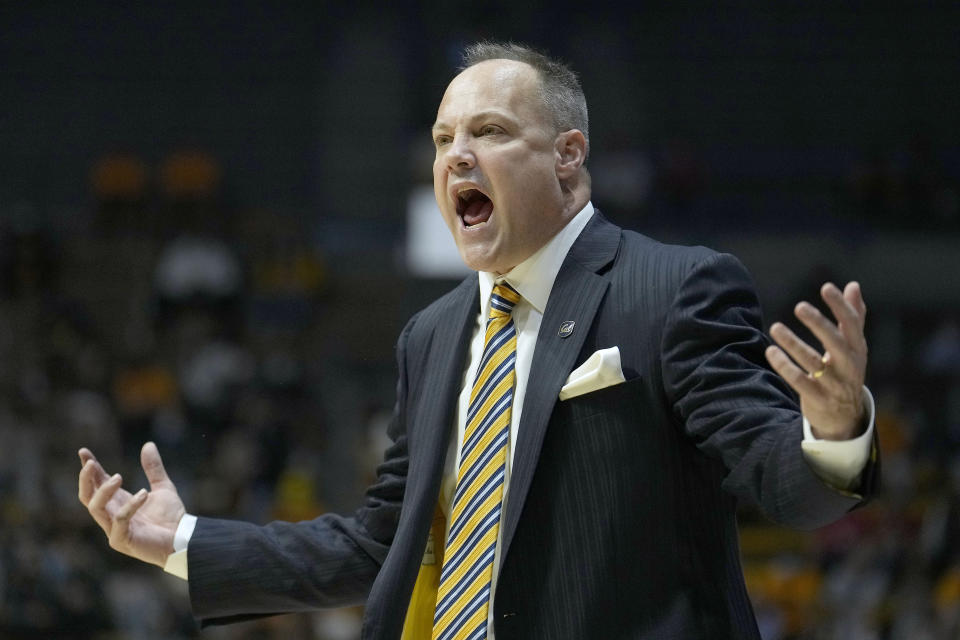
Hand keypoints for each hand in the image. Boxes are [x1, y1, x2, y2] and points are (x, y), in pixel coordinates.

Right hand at [78, 442, 184, 567]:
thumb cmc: (171, 518)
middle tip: (91, 463)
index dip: (89, 469)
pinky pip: (119, 521)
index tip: (83, 452)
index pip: (96, 485)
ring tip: (118, 477)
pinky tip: (144, 494)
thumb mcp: (163, 487)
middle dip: (85, 479)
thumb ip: (154, 468)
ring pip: (95, 508)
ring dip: (104, 491)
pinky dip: (130, 506)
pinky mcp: (122, 541)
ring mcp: (114, 530)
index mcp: (118, 502)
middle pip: (87, 497)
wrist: (183, 539)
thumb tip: (148, 444)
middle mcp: (112, 516)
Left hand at [765, 282, 867, 439]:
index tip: (826, 287)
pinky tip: (771, 351)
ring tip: (775, 327)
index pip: (852, 324)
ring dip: (792, 343)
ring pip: (812, 362)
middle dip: (818, 324)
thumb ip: (854, 317)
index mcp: (858, 349)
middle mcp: (849, 366)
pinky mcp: (818, 398)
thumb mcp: (853, 347)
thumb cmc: (845, 372)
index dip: (841, 306)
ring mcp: (834, 384)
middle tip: (799, 306)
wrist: (845, 417)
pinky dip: (784, 366)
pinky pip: (799, 381)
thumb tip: (853, 285)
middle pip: (835, 342)